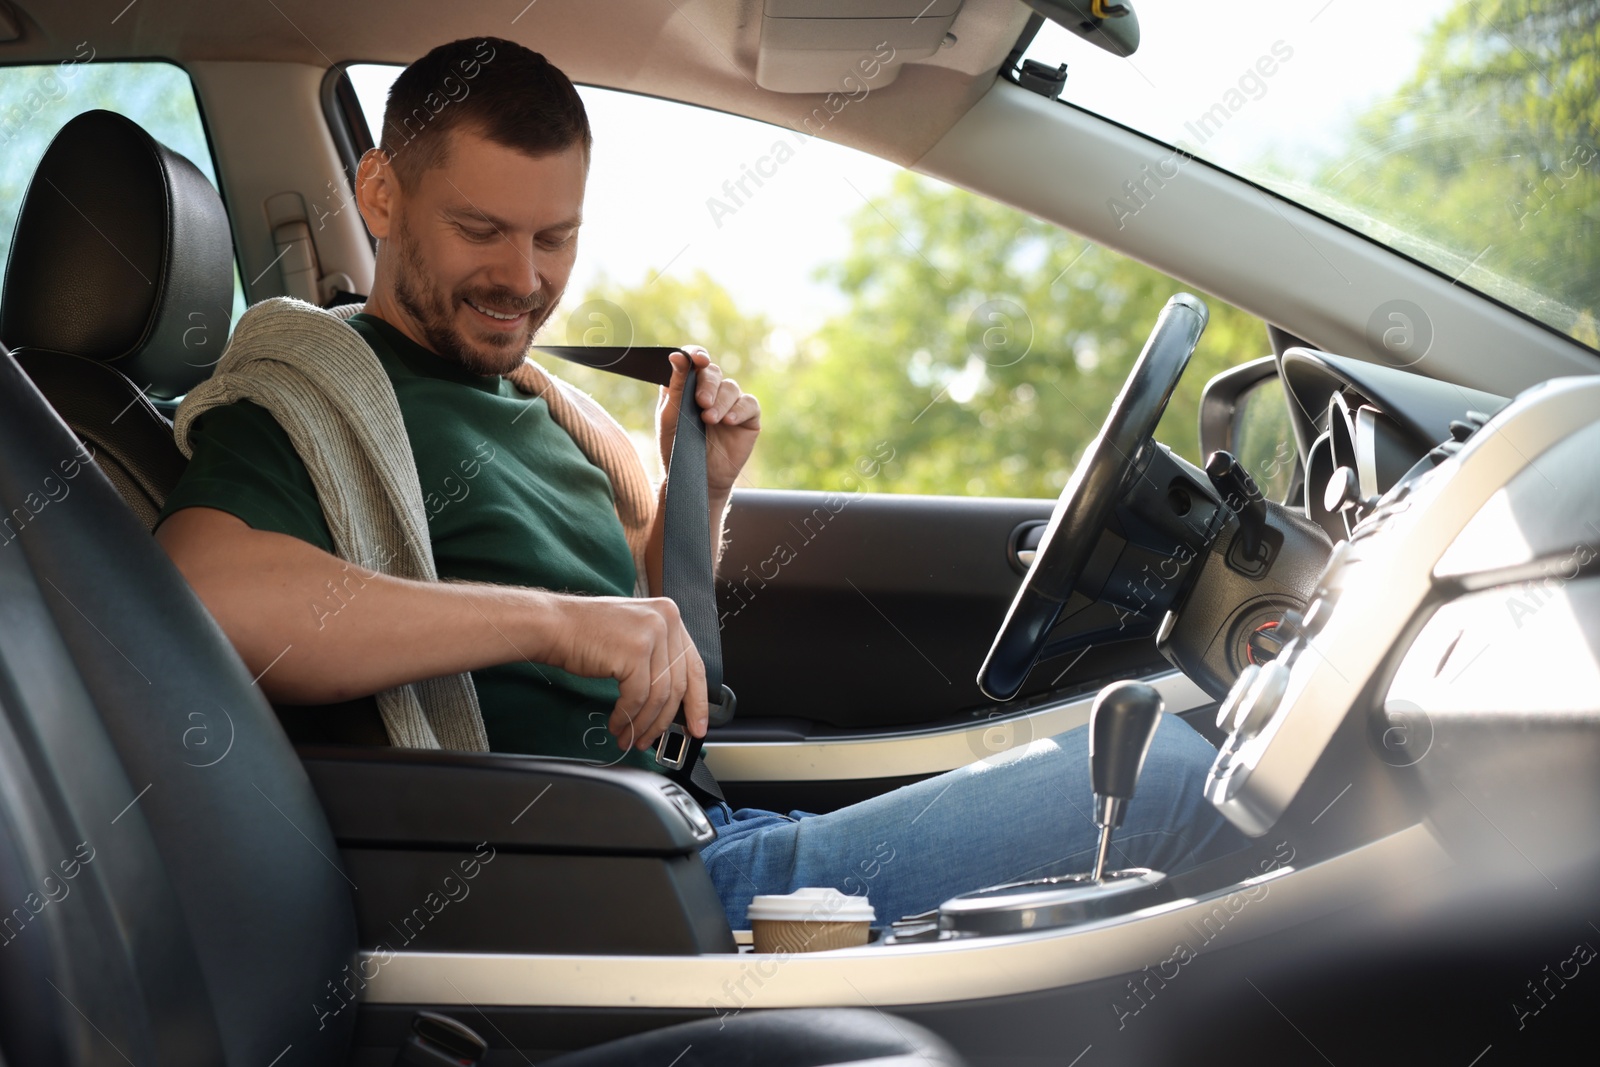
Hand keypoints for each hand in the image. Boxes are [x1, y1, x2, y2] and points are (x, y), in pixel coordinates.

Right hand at [549, 595, 707, 749]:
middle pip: (678, 685)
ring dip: (643, 724)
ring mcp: (651, 634)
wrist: (554, 625)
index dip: (698, 702)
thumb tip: (675, 701)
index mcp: (669, 615)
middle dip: (666, 721)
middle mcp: (665, 621)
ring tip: (630, 737)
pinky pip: (637, 698)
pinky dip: (627, 717)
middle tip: (655, 741)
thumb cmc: (587, 633)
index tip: (696, 726)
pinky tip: (617, 724)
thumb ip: (658, 658)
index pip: (694, 666)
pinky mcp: (634, 652)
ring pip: (658, 696)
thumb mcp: (635, 635)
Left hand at [658, 346, 760, 498]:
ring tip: (710, 420)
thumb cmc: (678, 448)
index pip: (693, 360)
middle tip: (701, 403)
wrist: (695, 479)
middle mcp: (710, 391)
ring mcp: (730, 404)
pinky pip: (749, 403)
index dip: (696, 355)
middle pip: (713, 372)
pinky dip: (740, 410)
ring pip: (731, 387)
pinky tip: (729, 422)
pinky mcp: (747, 418)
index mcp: (687, 387)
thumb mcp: (671, 417)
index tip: (696, 359)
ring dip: (721, 402)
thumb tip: (676, 355)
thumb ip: (675, 386)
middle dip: (708, 385)